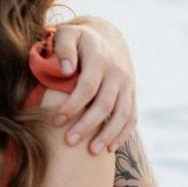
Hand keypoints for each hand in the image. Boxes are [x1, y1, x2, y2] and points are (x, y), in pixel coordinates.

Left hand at [50, 19, 136, 153]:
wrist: (106, 36)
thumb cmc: (78, 40)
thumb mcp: (68, 34)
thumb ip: (63, 48)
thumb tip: (66, 70)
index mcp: (99, 58)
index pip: (87, 86)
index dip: (72, 105)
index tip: (56, 120)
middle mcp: (117, 72)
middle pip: (105, 103)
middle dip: (87, 125)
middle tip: (69, 142)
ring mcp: (127, 84)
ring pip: (122, 113)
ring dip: (108, 134)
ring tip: (92, 152)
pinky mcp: (132, 94)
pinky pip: (132, 117)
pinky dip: (123, 134)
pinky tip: (109, 148)